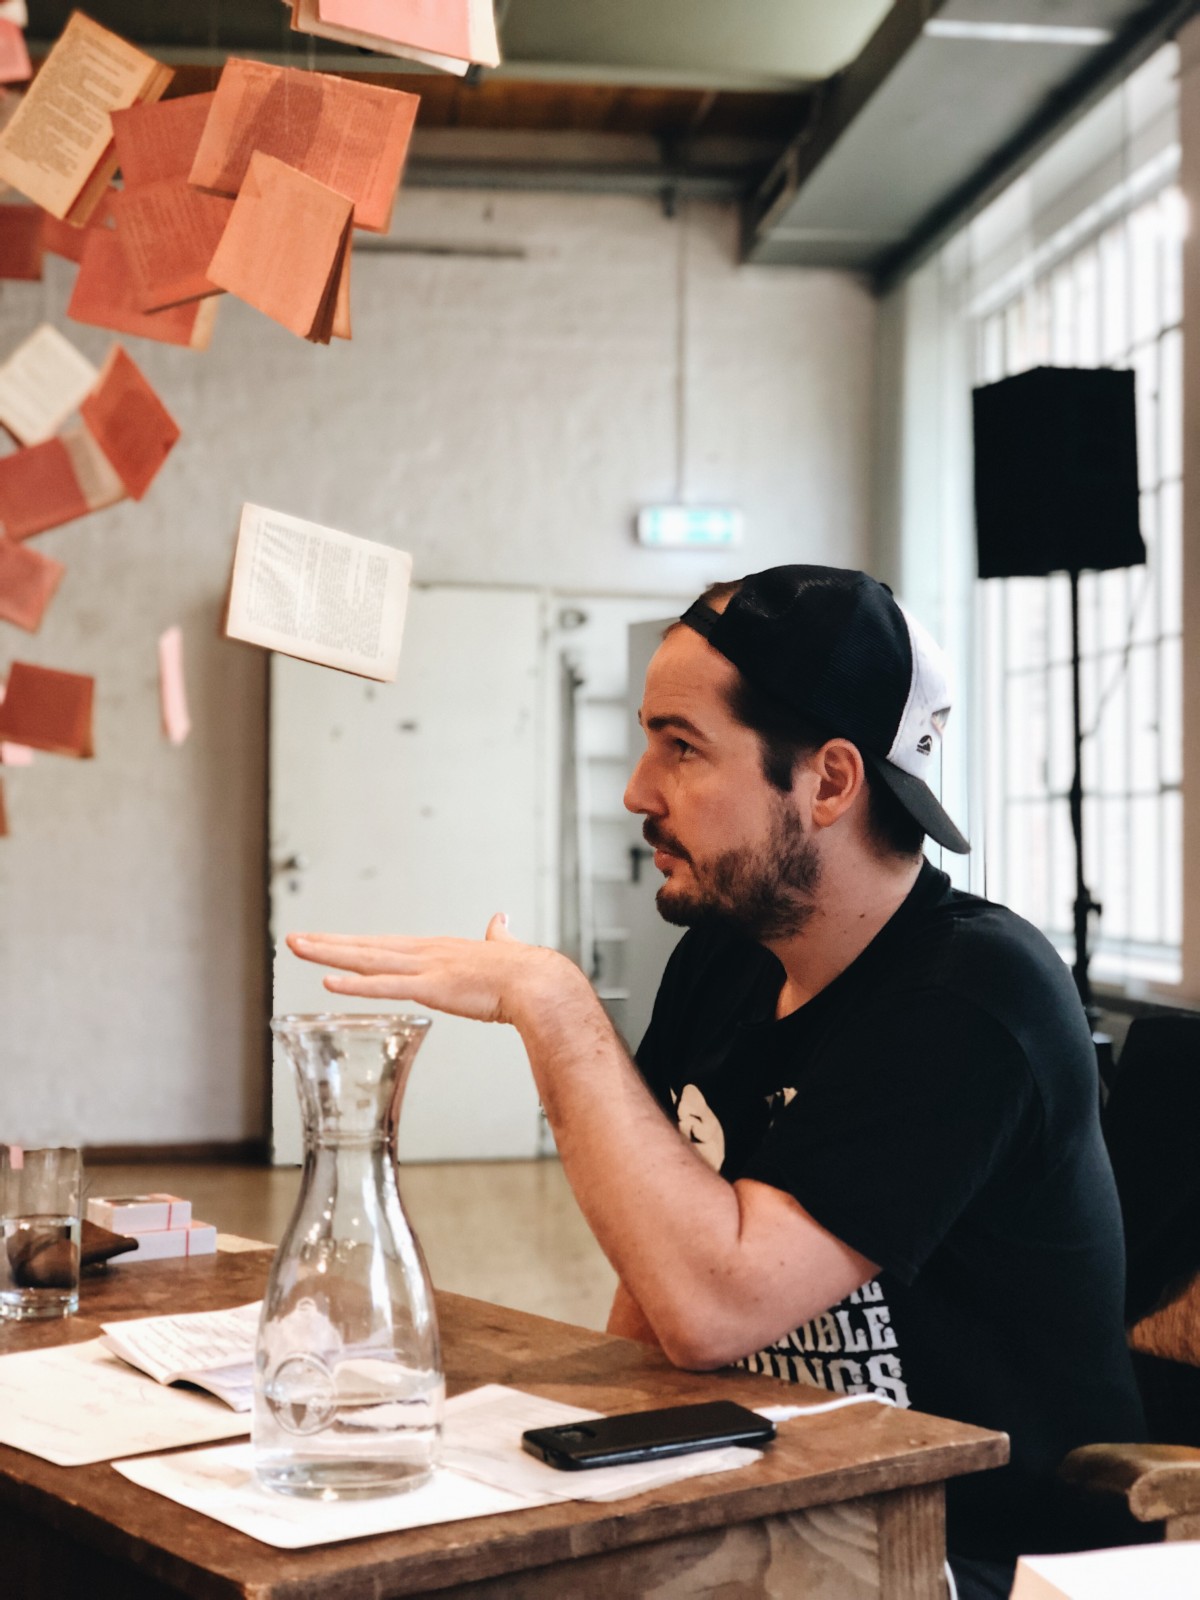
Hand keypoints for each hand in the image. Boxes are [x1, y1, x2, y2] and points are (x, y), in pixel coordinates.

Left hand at [286, 914, 586, 1031]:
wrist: (539, 982)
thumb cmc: (524, 974)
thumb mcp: (502, 950)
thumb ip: (497, 937)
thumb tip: (500, 920)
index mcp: (438, 950)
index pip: (386, 945)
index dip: (354, 943)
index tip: (329, 941)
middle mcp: (426, 953)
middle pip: (366, 947)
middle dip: (328, 944)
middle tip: (294, 939)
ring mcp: (426, 968)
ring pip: (366, 961)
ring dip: (329, 955)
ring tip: (298, 948)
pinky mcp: (431, 988)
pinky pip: (385, 987)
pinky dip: (355, 985)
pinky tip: (329, 982)